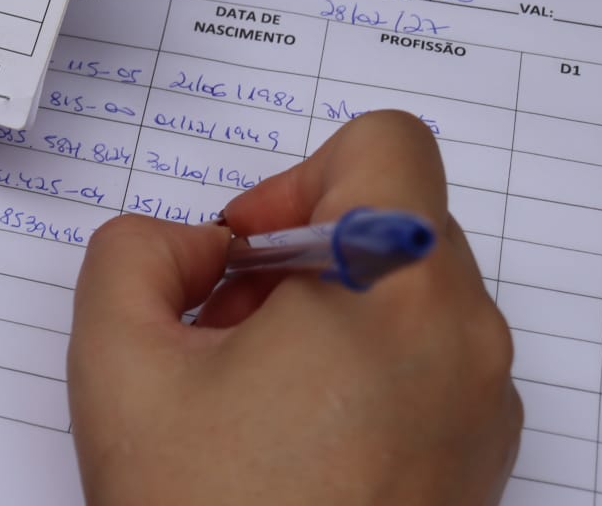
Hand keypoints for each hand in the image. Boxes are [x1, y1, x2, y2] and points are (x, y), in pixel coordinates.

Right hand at [68, 111, 520, 505]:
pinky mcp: (480, 457)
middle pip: (397, 215)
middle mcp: (466, 341)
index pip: (387, 145)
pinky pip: (431, 358)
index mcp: (396, 292)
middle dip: (301, 248)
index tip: (248, 245)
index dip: (298, 174)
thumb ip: (132, 250)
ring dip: (328, 306)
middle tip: (228, 320)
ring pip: (413, 288)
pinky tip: (290, 428)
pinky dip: (363, 362)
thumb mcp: (116, 358)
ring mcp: (484, 406)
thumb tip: (188, 246)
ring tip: (251, 383)